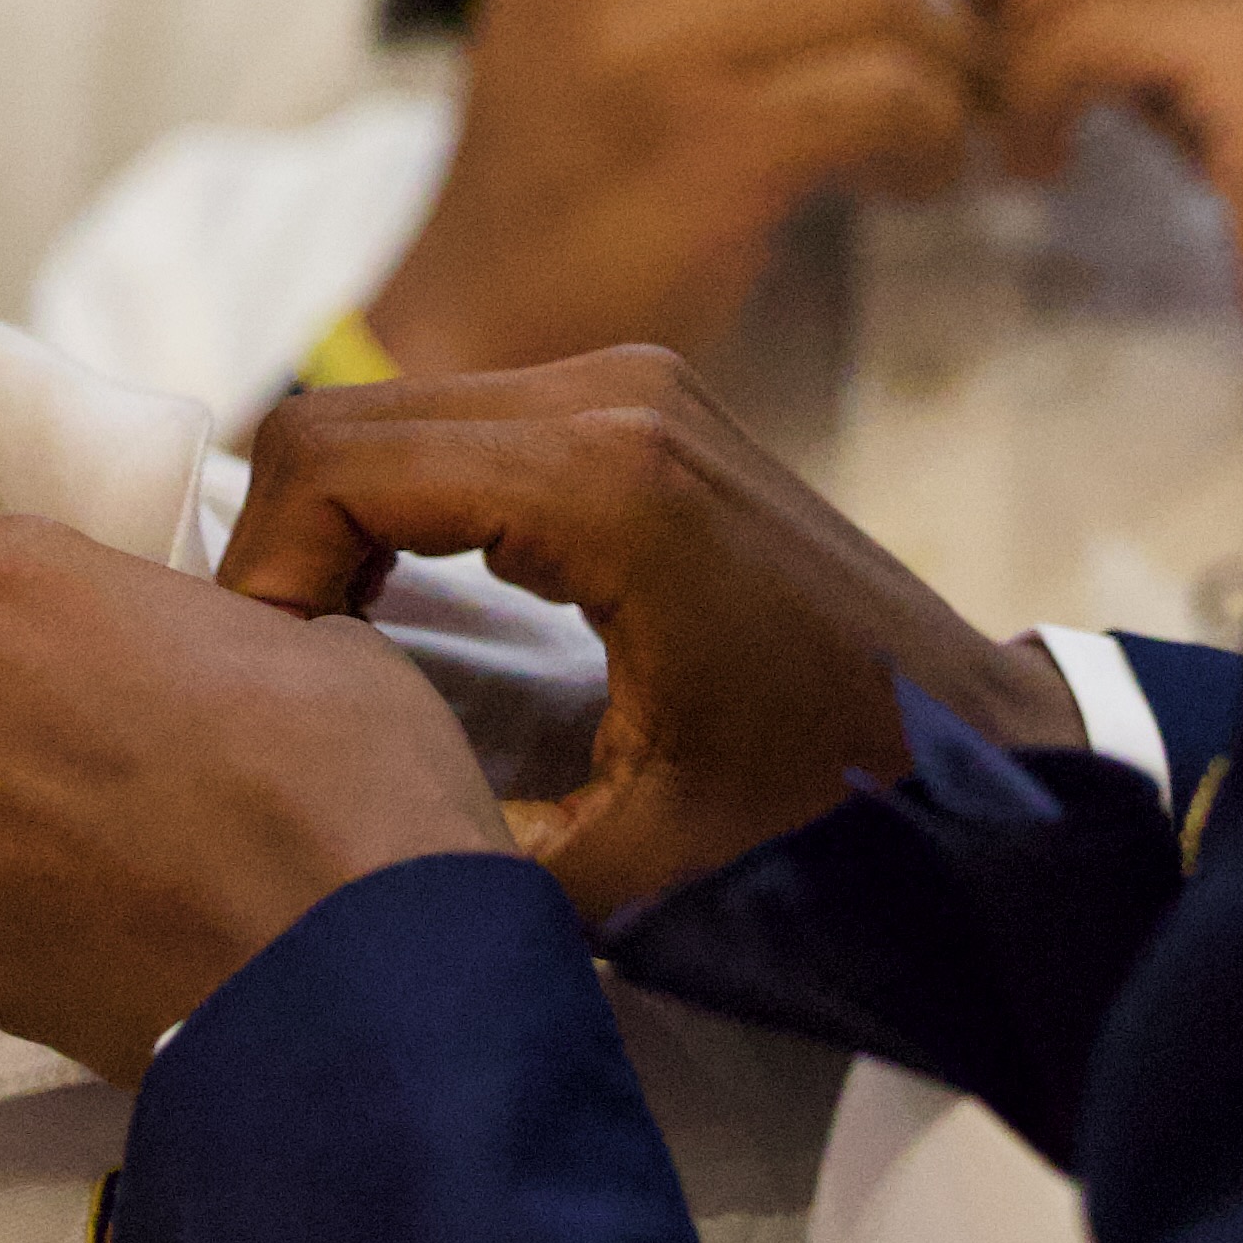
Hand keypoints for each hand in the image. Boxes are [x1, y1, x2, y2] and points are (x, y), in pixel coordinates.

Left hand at [0, 523, 515, 1080]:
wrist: (350, 967)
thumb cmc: (339, 769)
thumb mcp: (301, 636)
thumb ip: (198, 632)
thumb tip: (195, 670)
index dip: (63, 631)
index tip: (125, 672)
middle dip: (10, 729)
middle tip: (122, 773)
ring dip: (8, 834)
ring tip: (124, 872)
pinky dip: (30, 928)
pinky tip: (122, 940)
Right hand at [222, 352, 1070, 922]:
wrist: (985, 751)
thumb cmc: (827, 809)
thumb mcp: (632, 861)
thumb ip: (461, 842)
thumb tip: (320, 834)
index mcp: (601, 479)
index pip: (329, 464)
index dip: (257, 573)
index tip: (264, 690)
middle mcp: (609, 391)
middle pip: (340, 419)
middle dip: (278, 546)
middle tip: (276, 680)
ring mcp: (630, 381)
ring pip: (390, 412)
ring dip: (333, 522)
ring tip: (330, 654)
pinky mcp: (641, 400)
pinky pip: (460, 420)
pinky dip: (398, 499)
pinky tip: (399, 608)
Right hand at [367, 0, 997, 375]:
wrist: (487, 333)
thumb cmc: (572, 170)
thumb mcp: (578, 0)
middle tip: (989, 1)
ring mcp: (651, 51)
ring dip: (959, 54)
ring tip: (950, 114)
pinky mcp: (714, 155)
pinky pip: (894, 95)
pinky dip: (939, 137)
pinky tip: (917, 180)